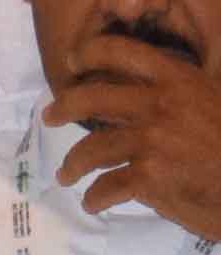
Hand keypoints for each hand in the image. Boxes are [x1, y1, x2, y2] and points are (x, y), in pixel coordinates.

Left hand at [49, 32, 220, 239]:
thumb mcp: (217, 97)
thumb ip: (185, 90)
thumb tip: (150, 88)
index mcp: (179, 79)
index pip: (122, 51)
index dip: (89, 52)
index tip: (72, 60)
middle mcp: (159, 104)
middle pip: (91, 98)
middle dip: (62, 108)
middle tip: (50, 117)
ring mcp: (152, 140)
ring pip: (92, 148)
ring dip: (73, 164)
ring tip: (66, 174)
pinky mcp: (150, 176)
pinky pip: (108, 186)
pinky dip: (96, 197)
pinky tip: (93, 203)